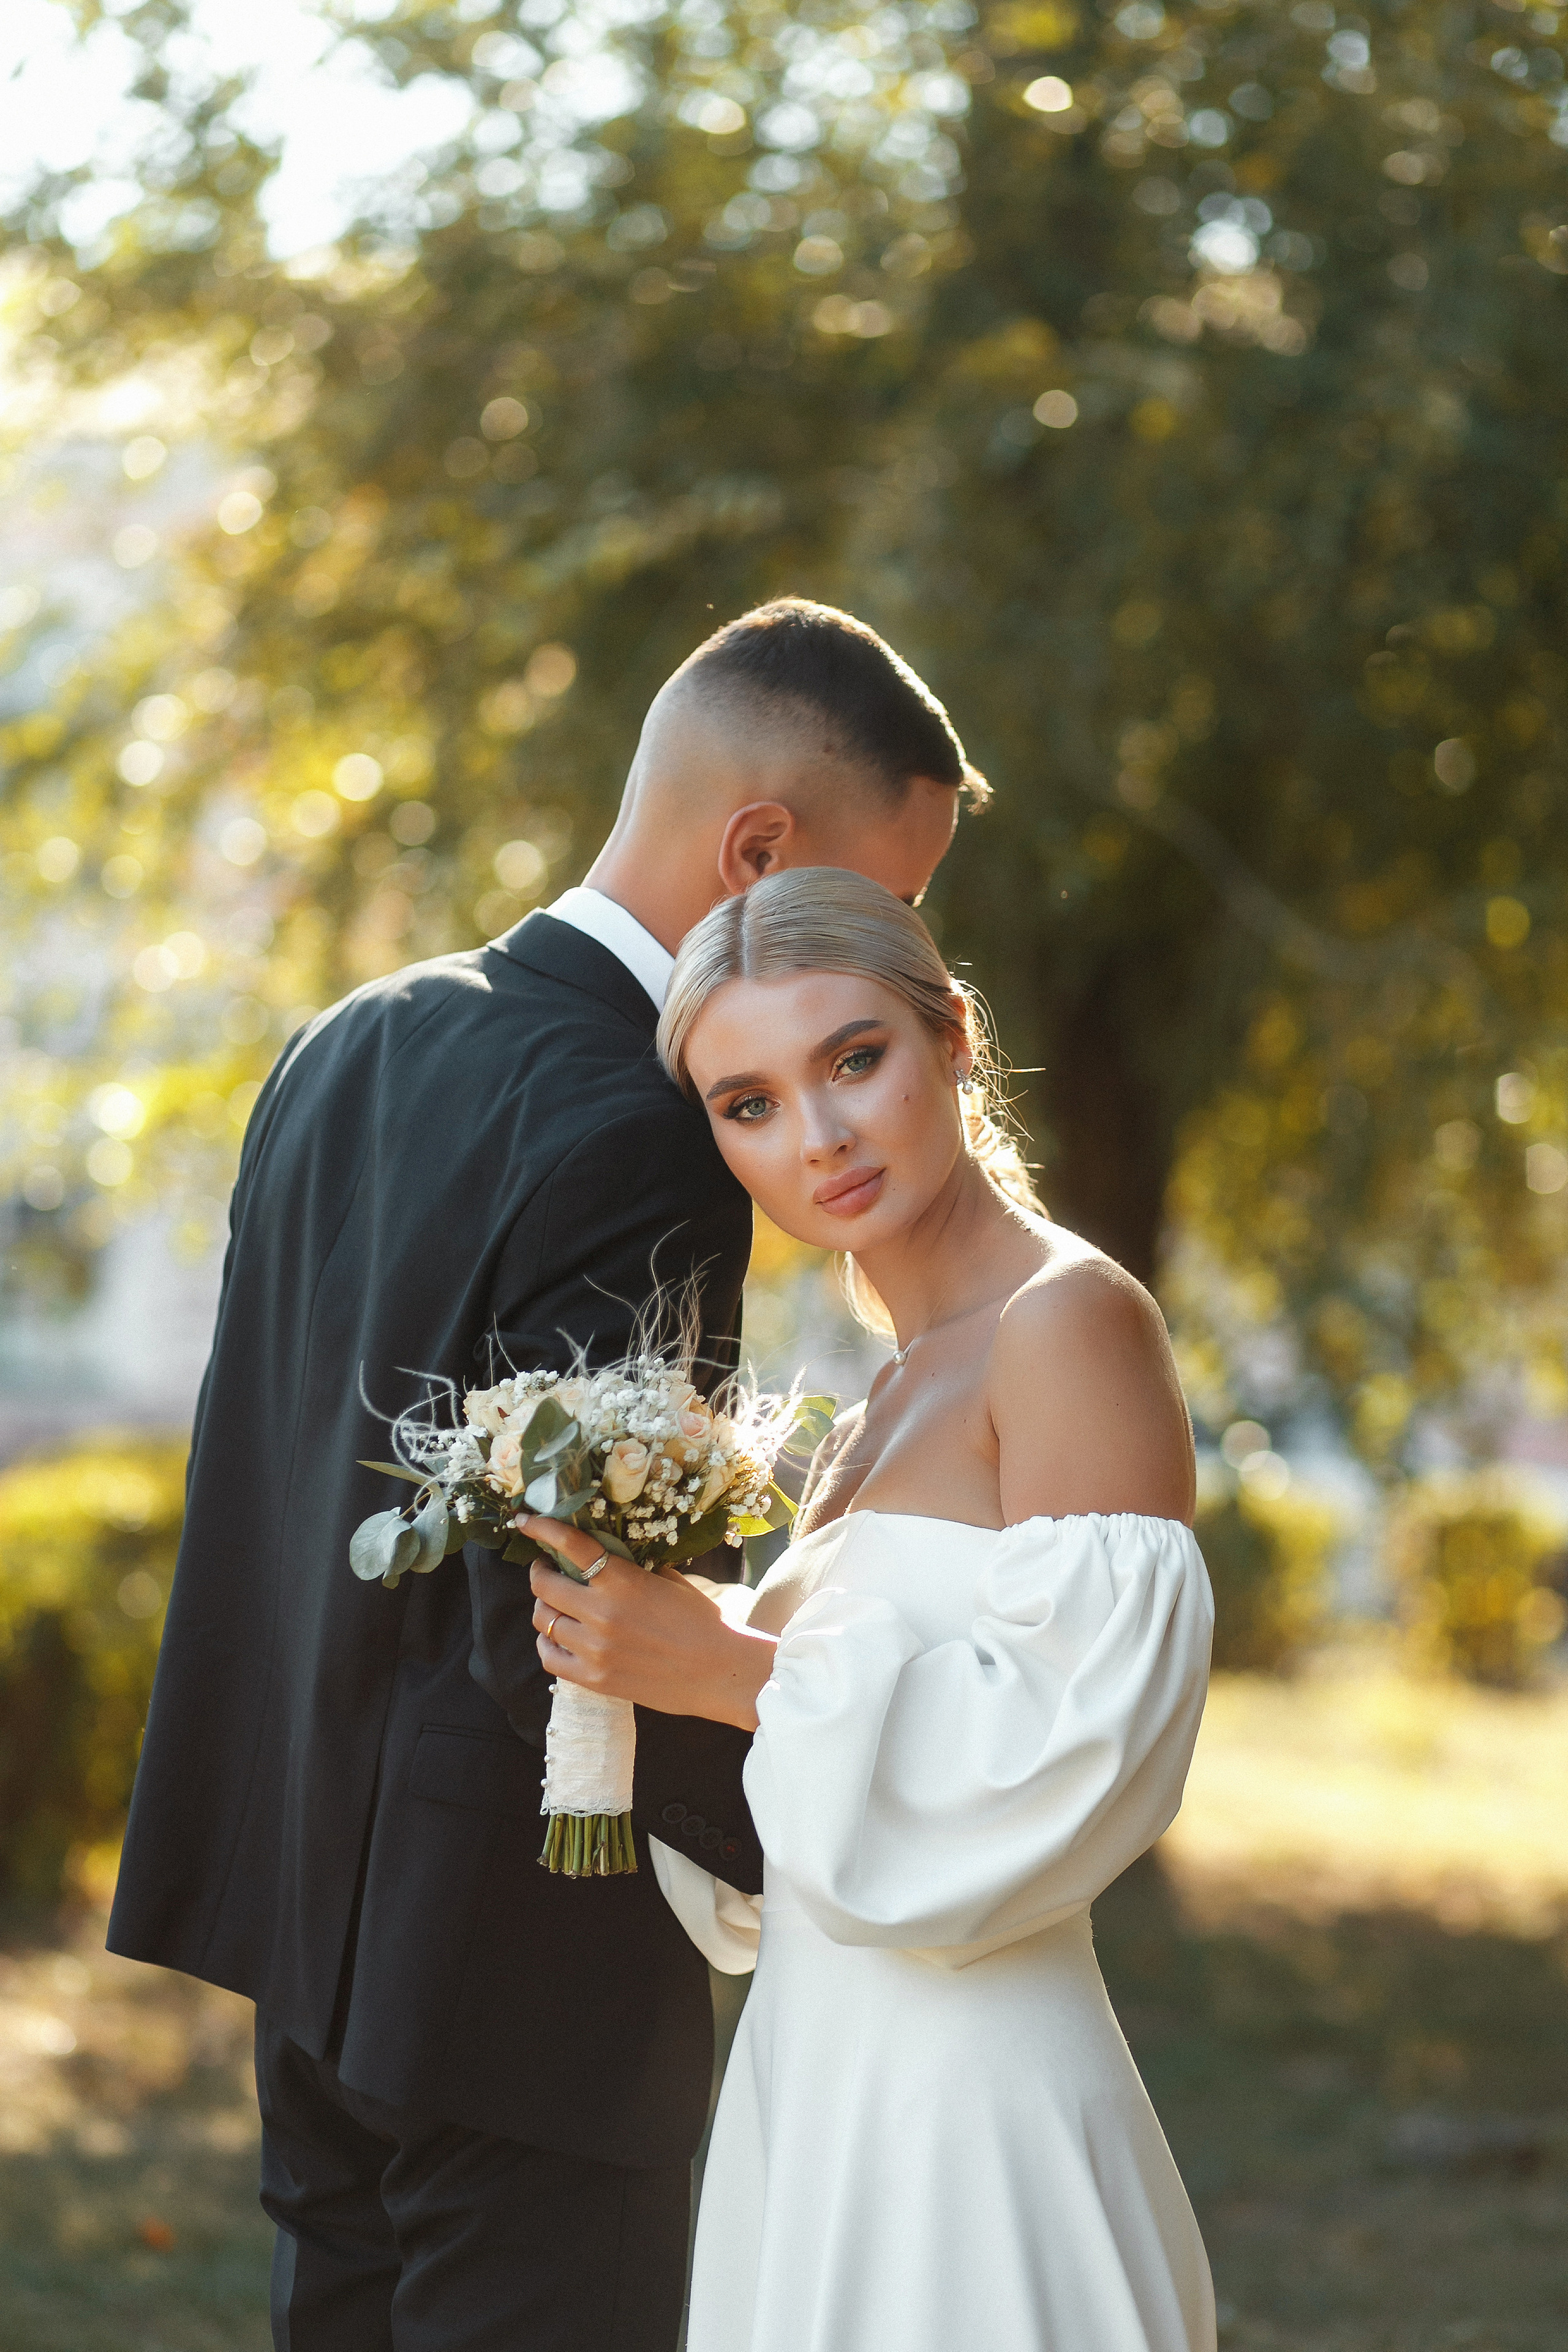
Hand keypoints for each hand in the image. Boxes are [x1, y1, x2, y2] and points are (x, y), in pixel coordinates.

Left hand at [519, 1516, 776, 1731]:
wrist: (721, 1672)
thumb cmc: (703, 1623)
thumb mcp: (670, 1582)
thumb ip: (633, 1569)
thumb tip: (605, 1555)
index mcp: (623, 1583)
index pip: (570, 1545)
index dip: (542, 1529)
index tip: (526, 1521)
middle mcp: (601, 1614)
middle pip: (544, 1586)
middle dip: (541, 1572)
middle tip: (548, 1569)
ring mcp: (594, 1650)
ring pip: (543, 1620)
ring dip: (545, 1606)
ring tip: (556, 1604)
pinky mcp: (594, 1680)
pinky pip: (549, 1657)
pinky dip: (547, 1643)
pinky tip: (557, 1636)